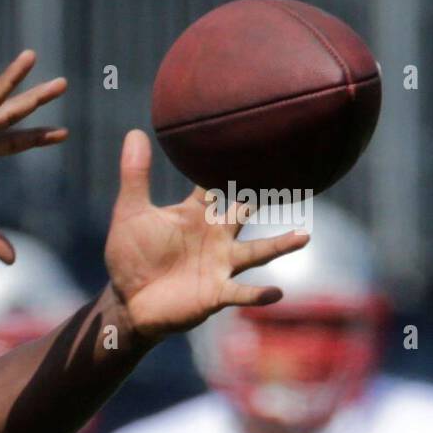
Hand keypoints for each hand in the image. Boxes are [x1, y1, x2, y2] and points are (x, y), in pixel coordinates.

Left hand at [103, 130, 308, 341]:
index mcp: (197, 214)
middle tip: (293, 177)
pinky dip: (257, 294)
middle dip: (263, 197)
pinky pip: (240, 293)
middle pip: (245, 212)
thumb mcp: (130, 213)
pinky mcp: (215, 293)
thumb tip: (135, 132)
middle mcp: (216, 237)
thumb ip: (135, 176)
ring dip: (279, 246)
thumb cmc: (132, 255)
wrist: (128, 300)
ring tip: (304, 236)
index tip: (257, 140)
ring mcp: (220, 265)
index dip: (232, 164)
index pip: (218, 184)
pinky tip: (276, 292)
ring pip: (256, 252)